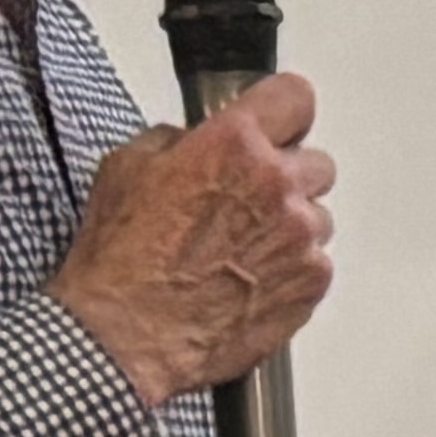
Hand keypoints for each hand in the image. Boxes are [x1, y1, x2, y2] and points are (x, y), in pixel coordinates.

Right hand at [53, 72, 334, 405]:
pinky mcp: (311, 283)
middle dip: (285, 178)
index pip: (294, 98)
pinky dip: (290, 271)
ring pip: (316, 217)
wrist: (124, 338)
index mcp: (234, 145)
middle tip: (245, 205)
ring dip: (289, 229)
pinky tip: (248, 284)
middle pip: (314, 163)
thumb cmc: (119, 260)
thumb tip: (194, 140)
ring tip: (240, 255)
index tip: (275, 127)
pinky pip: (316, 263)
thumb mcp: (125, 170)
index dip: (283, 113)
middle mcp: (277, 184)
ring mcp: (300, 236)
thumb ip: (174, 141)